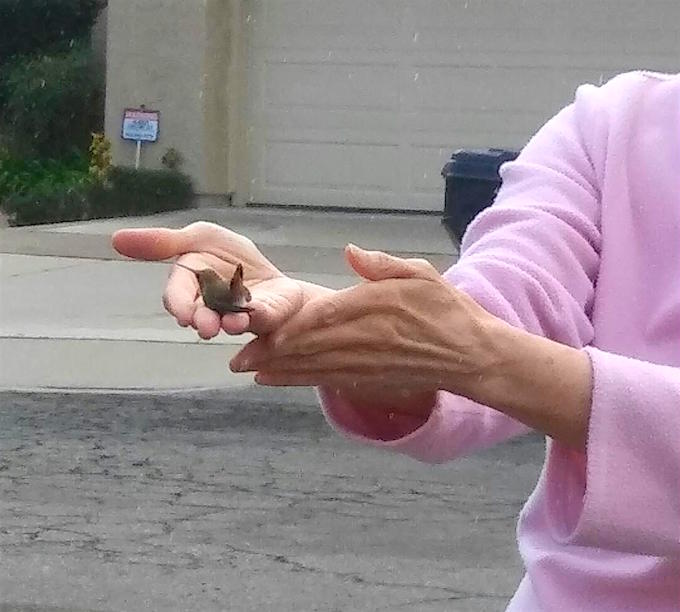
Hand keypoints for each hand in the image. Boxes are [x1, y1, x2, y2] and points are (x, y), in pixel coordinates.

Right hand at [112, 221, 331, 338]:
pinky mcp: (268, 314)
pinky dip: (261, 315)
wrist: (272, 273)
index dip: (178, 305)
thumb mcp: (199, 237)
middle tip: (205, 327)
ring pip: (231, 321)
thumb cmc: (231, 257)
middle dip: (203, 320)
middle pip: (202, 314)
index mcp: (192, 286)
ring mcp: (240, 313)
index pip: (178, 297)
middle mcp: (213, 306)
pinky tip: (257, 312)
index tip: (182, 313)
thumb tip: (116, 239)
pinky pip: (264, 316)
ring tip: (233, 323)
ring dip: (230, 323)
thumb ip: (163, 243)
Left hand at [231, 245, 501, 401]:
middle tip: (238, 358)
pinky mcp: (370, 380)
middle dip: (272, 354)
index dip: (288, 327)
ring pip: (315, 368)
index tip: (260, 330)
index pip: (323, 317)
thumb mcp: (420, 273)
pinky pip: (329, 381)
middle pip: (310, 348)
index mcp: (374, 307)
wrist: (471, 354)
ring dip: (280, 371)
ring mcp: (366, 364)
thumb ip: (381, 264)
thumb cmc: (447, 310)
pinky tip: (280, 380)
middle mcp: (365, 339)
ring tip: (250, 372)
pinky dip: (301, 381)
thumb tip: (349, 251)